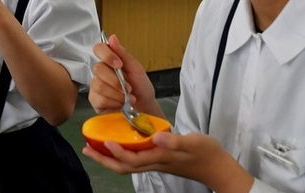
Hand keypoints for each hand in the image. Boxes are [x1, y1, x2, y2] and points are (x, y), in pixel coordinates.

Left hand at [82, 131, 253, 192]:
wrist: (218, 167)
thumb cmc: (206, 153)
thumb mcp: (193, 143)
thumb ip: (174, 141)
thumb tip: (156, 137)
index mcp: (159, 157)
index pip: (132, 159)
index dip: (116, 152)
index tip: (104, 140)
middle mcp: (154, 163)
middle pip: (123, 167)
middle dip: (104, 159)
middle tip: (86, 148)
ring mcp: (155, 163)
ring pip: (127, 165)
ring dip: (109, 158)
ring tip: (95, 147)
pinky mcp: (159, 160)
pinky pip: (135, 160)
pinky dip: (122, 153)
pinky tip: (119, 143)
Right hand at [89, 34, 158, 115]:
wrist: (145, 107)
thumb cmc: (141, 87)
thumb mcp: (136, 68)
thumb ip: (123, 54)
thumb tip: (112, 37)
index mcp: (109, 61)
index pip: (98, 49)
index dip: (107, 55)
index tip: (119, 64)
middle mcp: (100, 72)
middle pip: (98, 69)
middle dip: (116, 81)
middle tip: (129, 88)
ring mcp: (96, 87)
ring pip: (99, 85)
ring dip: (117, 93)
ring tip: (127, 98)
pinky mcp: (95, 101)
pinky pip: (99, 99)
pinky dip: (114, 102)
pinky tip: (120, 104)